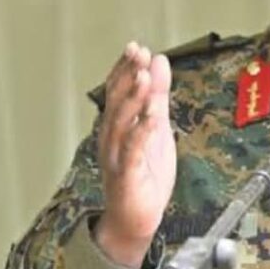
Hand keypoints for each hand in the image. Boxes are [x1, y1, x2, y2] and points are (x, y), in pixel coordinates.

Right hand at [93, 42, 176, 267]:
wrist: (134, 220)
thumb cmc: (144, 174)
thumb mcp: (156, 129)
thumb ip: (157, 96)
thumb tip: (158, 61)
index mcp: (117, 126)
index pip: (117, 91)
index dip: (125, 69)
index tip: (136, 48)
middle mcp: (111, 139)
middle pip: (116, 103)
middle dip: (128, 77)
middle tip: (139, 55)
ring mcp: (116, 158)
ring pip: (121, 124)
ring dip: (132, 100)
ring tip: (144, 78)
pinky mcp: (126, 177)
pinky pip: (131, 153)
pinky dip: (140, 134)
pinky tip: (151, 119)